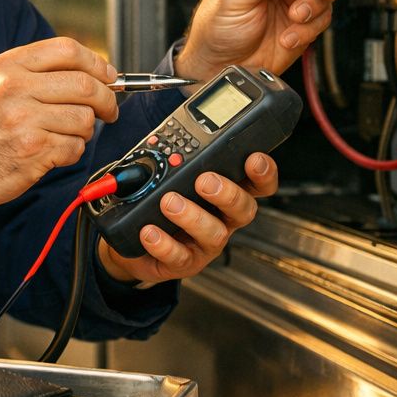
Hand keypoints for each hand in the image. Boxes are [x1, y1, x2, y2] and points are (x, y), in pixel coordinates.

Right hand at [0, 37, 118, 236]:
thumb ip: (33, 74)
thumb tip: (89, 73)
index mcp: (7, 67)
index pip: (66, 50)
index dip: (96, 63)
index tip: (108, 77)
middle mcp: (14, 88)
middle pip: (85, 84)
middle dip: (106, 100)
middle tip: (107, 110)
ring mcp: (23, 119)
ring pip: (84, 118)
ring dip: (84, 131)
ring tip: (66, 136)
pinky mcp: (32, 150)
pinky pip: (74, 147)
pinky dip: (70, 152)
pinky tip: (52, 153)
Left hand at [97, 152, 277, 284]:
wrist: (133, 239)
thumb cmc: (156, 203)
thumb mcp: (168, 175)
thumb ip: (175, 157)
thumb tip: (169, 134)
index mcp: (225, 193)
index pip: (256, 183)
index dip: (263, 173)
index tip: (254, 159)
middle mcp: (221, 219)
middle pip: (244, 208)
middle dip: (227, 193)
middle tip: (205, 181)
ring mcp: (204, 243)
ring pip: (214, 233)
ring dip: (192, 216)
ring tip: (169, 202)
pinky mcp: (183, 262)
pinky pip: (179, 256)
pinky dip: (164, 243)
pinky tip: (150, 232)